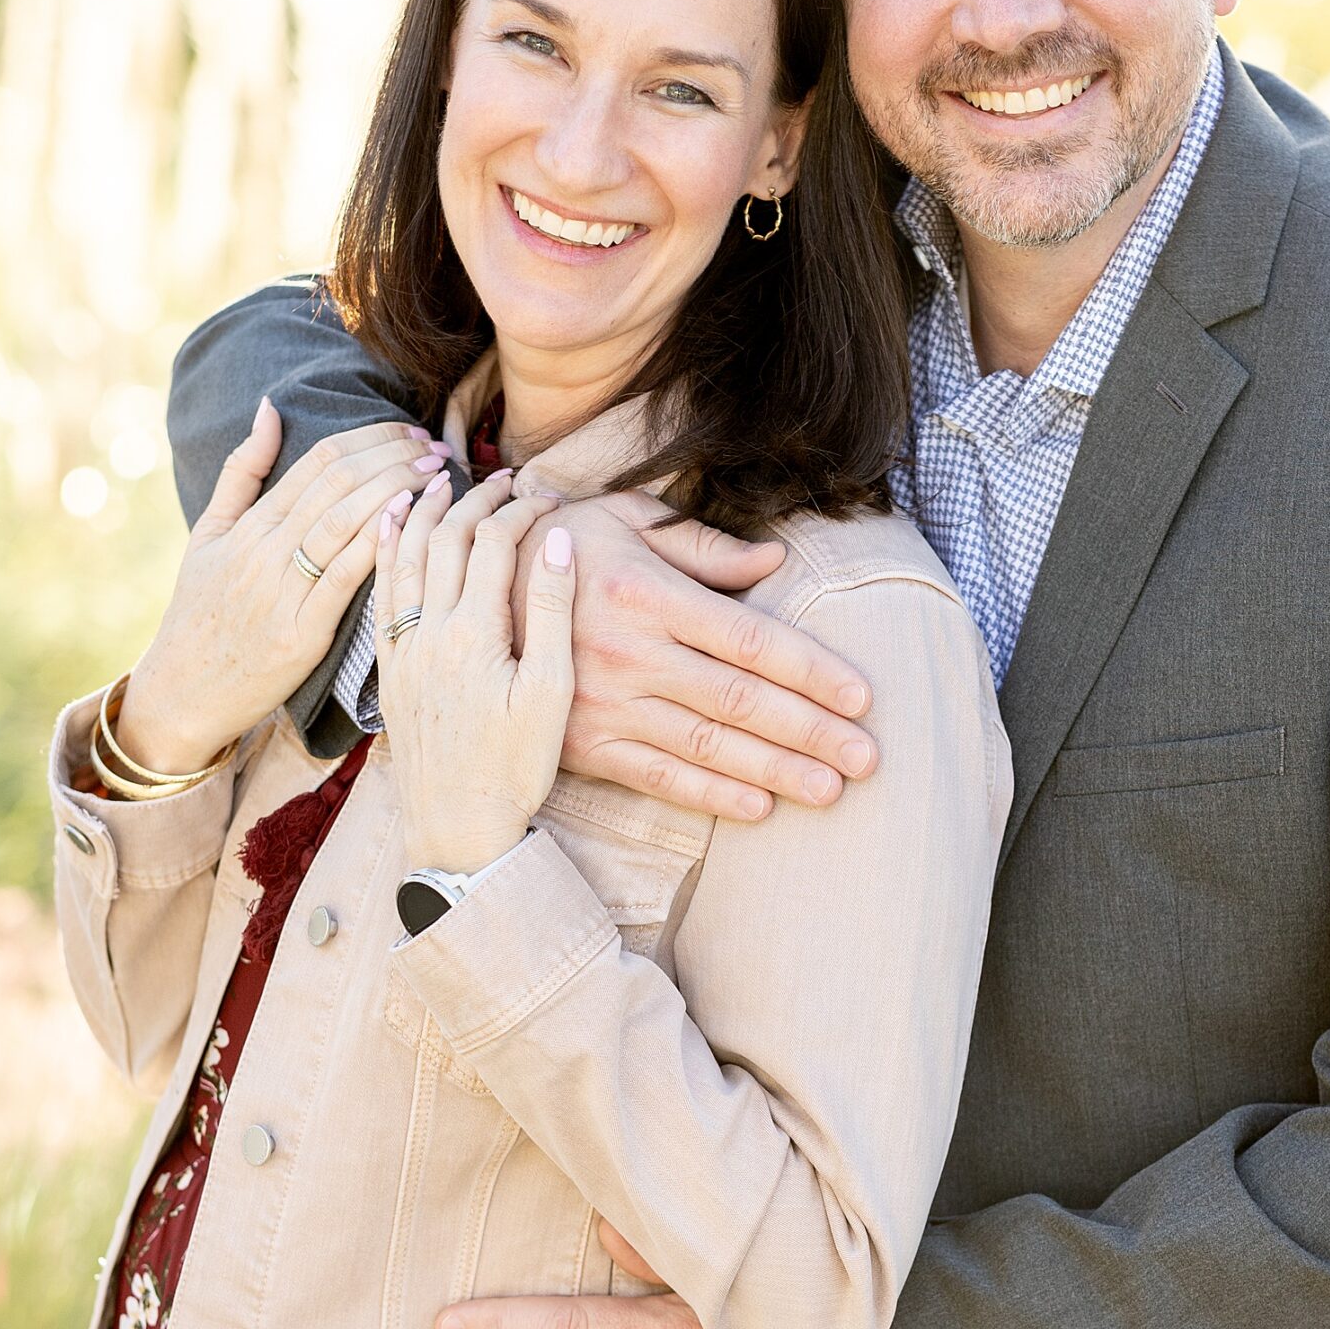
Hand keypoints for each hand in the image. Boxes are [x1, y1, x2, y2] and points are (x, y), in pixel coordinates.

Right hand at [118, 403, 446, 775]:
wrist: (183, 689)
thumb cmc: (202, 611)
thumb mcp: (209, 534)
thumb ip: (241, 472)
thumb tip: (269, 408)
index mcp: (249, 525)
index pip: (318, 462)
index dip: (368, 438)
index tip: (407, 430)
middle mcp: (265, 550)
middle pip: (338, 484)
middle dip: (392, 456)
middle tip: (435, 445)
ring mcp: (283, 590)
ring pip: (344, 521)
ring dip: (396, 488)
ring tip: (436, 472)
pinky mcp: (302, 632)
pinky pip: (345, 578)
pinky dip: (377, 541)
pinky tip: (410, 516)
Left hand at [376, 468, 575, 875]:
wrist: (456, 828)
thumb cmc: (513, 769)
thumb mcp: (550, 693)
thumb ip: (552, 613)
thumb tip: (557, 542)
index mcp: (474, 635)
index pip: (495, 543)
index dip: (522, 509)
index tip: (548, 494)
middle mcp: (429, 632)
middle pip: (447, 538)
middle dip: (476, 497)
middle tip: (505, 476)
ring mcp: (401, 648)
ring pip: (405, 555)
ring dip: (423, 509)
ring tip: (439, 475)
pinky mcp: (386, 667)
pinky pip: (379, 591)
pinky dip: (385, 548)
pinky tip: (388, 523)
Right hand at [504, 481, 878, 822]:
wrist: (461, 600)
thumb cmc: (557, 548)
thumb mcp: (622, 521)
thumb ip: (700, 545)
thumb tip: (773, 562)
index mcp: (649, 593)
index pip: (751, 640)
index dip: (812, 671)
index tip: (862, 697)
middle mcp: (632, 653)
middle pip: (741, 700)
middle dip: (811, 732)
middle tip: (868, 759)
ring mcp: (605, 703)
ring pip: (707, 744)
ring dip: (775, 771)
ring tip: (830, 791)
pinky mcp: (583, 742)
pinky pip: (657, 775)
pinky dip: (710, 795)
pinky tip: (758, 807)